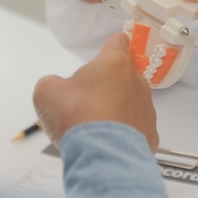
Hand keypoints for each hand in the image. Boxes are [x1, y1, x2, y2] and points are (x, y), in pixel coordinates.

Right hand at [33, 33, 158, 151]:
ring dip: (117, 109)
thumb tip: (57, 88)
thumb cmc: (79, 119)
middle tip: (87, 101)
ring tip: (96, 125)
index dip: (110, 46)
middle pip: (123, 76)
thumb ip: (52, 83)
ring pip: (131, 102)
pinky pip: (137, 127)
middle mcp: (137, 82)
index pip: (119, 41)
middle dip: (107, 85)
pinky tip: (108, 140)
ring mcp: (147, 108)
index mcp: (115, 63)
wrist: (103, 155)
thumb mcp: (47, 92)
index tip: (108, 50)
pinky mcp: (150, 132)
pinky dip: (125, 132)